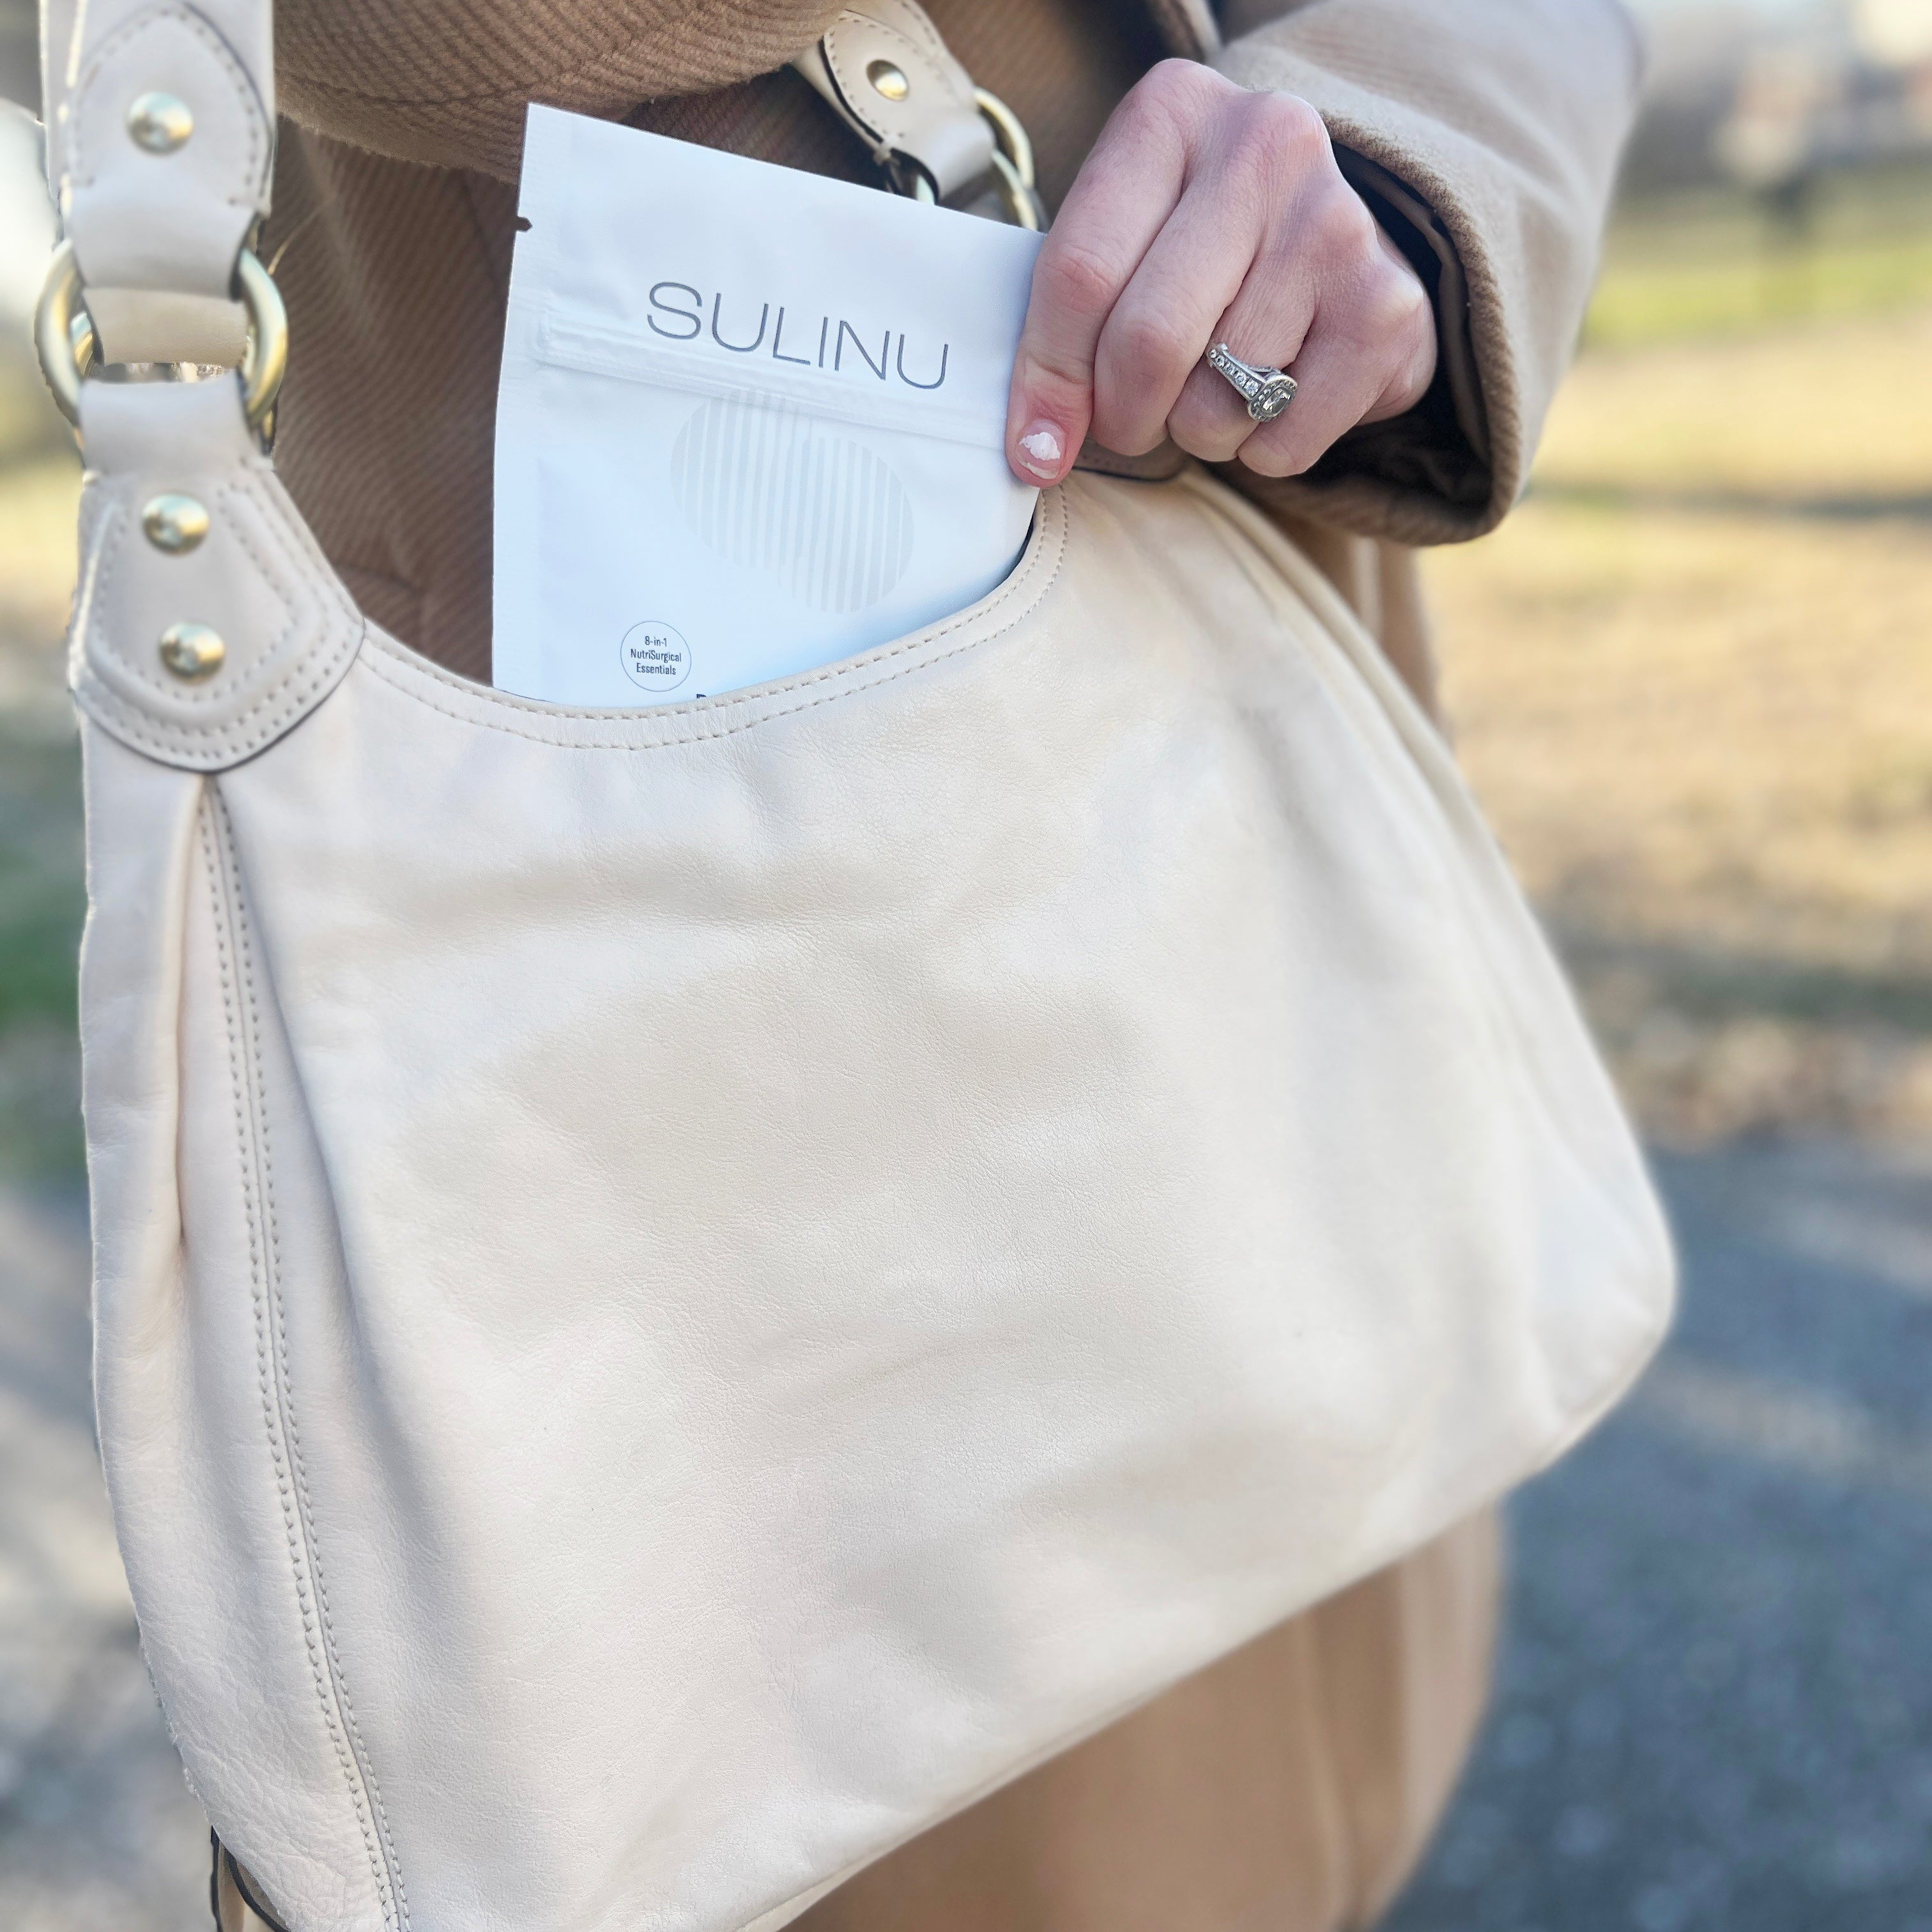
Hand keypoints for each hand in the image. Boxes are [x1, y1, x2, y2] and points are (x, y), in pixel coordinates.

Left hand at [1005, 61, 1436, 486]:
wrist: (1337, 244)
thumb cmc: (1202, 249)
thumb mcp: (1125, 240)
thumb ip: (1067, 319)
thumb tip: (1037, 450)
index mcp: (1172, 112)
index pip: (1080, 271)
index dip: (1047, 380)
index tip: (1034, 447)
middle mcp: (1263, 147)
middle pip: (1149, 339)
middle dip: (1123, 416)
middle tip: (1129, 423)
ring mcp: (1335, 223)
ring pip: (1217, 402)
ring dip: (1196, 432)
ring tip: (1213, 390)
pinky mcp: (1386, 308)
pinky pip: (1284, 439)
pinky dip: (1262, 451)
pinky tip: (1273, 398)